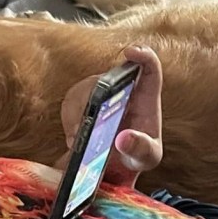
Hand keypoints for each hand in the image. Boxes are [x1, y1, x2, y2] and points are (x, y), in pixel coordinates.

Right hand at [56, 45, 163, 187]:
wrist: (118, 166)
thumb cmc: (138, 155)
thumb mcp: (147, 158)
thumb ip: (141, 149)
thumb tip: (122, 138)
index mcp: (146, 98)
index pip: (149, 67)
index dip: (142, 55)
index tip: (129, 52)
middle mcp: (122, 91)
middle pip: (106, 78)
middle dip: (94, 95)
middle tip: (88, 119)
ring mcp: (101, 95)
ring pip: (84, 88)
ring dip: (77, 110)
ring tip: (79, 135)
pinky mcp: (83, 105)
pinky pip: (70, 101)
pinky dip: (68, 119)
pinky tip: (73, 138)